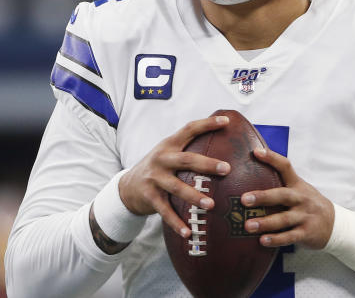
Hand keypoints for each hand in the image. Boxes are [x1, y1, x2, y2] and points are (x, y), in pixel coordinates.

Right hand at [118, 115, 231, 237]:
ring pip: (176, 187)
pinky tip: (189, 233)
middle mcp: (162, 158)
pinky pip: (165, 211)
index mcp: (170, 144)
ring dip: (194, 196)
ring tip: (211, 205)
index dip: (207, 124)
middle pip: (186, 160)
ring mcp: (154, 178)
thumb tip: (223, 142)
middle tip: (226, 169)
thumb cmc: (159, 168)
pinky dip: (177, 223)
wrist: (128, 186)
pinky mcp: (149, 196)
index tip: (226, 121)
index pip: (189, 129)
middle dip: (207, 164)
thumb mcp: (169, 153)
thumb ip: (189, 149)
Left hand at [241, 147, 334, 248]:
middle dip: (262, 197)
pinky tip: (262, 241)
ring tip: (248, 225)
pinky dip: (276, 239)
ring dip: (265, 222)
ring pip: (283, 219)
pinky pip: (290, 237)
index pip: (285, 167)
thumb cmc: (308, 205)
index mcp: (297, 185)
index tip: (256, 152)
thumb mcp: (300, 190)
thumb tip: (251, 179)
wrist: (335, 224)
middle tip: (244, 199)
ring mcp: (305, 216)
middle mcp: (302, 198)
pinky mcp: (306, 233)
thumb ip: (281, 185)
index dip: (271, 158)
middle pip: (282, 195)